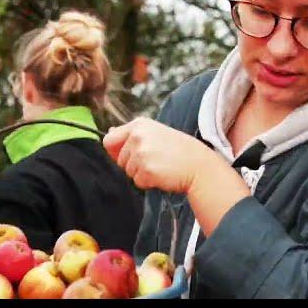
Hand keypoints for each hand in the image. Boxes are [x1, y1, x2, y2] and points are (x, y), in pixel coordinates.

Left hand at [104, 117, 251, 236]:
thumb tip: (108, 133)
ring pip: (128, 172)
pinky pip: (137, 182)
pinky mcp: (145, 170)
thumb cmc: (180, 151)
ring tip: (161, 167)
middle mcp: (137, 136)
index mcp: (139, 124)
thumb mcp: (156, 134)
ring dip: (141, 174)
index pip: (110, 140)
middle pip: (119, 159)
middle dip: (133, 165)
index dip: (117, 152)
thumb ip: (132, 135)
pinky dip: (148, 183)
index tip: (132, 155)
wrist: (199, 165)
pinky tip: (163, 175)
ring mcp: (141, 153)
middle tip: (156, 161)